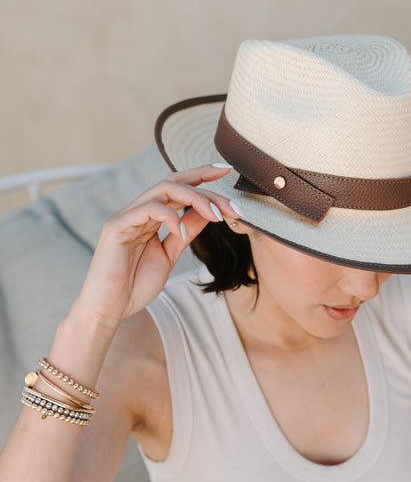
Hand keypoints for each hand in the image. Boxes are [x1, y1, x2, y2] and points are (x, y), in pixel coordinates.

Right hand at [74, 165, 238, 326]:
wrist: (109, 309)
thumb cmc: (134, 285)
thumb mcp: (170, 254)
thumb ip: (186, 231)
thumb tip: (207, 212)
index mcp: (150, 217)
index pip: (178, 188)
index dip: (201, 176)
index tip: (226, 172)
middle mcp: (138, 211)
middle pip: (174, 182)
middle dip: (205, 185)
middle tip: (231, 203)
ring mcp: (126, 216)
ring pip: (164, 189)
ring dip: (195, 199)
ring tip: (216, 215)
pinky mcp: (117, 225)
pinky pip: (148, 209)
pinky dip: (171, 217)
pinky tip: (182, 233)